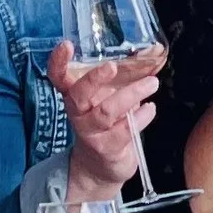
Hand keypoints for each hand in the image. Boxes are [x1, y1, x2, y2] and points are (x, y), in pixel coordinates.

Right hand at [48, 42, 157, 197]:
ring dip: (130, 95)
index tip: (66, 45)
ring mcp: (90, 132)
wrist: (99, 167)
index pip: (59, 77)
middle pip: (78, 94)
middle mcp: (78, 113)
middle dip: (94, 79)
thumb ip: (127, 75)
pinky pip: (124, 130)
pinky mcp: (106, 148)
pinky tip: (150, 108)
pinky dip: (141, 117)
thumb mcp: (113, 96)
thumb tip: (153, 50)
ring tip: (152, 84)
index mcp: (75, 96)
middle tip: (112, 66)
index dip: (59, 62)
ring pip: (106, 112)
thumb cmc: (108, 123)